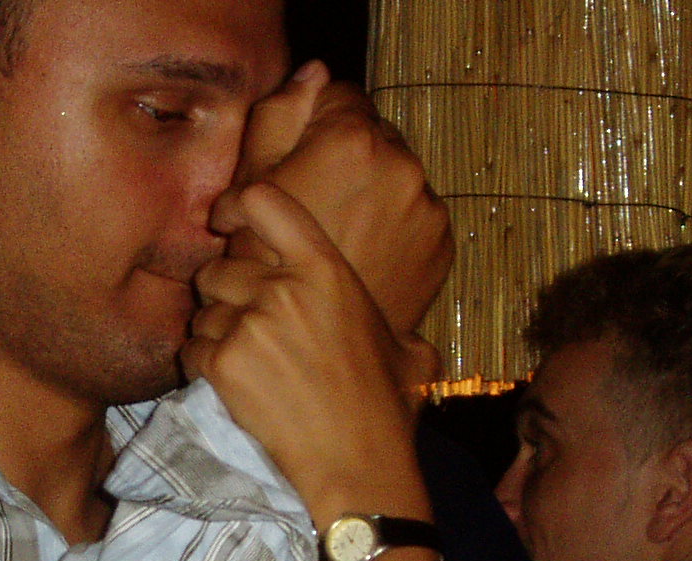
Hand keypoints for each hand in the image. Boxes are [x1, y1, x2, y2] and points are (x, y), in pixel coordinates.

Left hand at [184, 181, 428, 517]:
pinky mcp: (223, 364)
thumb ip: (379, 318)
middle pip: (221, 267)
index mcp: (327, 269)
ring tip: (245, 364)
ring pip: (203, 312)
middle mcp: (284, 288)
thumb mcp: (403, 346)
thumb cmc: (386, 409)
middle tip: (243, 325)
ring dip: (213, 334)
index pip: (266, 202)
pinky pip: (191, 350)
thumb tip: (399, 326)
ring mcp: (251, 324)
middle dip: (223, 293)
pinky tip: (229, 385)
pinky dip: (201, 366)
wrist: (359, 463)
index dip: (237, 204)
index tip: (224, 218)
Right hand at [231, 66, 451, 339]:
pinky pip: (416, 215)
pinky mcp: (440, 244)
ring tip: (339, 233)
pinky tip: (363, 254)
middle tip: (315, 202)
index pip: (339, 97)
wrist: (313, 354)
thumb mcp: (251, 192)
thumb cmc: (267, 274)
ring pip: (396, 175)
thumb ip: (278, 120)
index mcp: (351, 141)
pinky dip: (394, 227)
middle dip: (345, 159)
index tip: (296, 162)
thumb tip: (313, 76)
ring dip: (372, 191)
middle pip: (373, 135)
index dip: (311, 128)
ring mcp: (427, 206)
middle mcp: (401, 164)